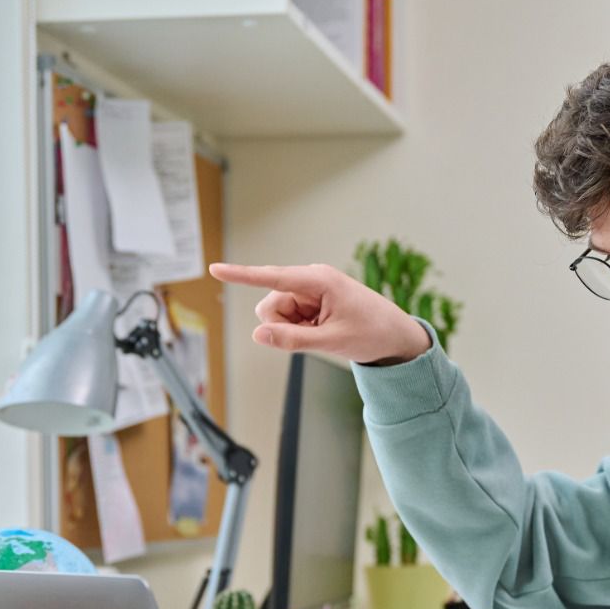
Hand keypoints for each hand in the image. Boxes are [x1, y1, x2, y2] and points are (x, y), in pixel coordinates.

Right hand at [208, 262, 432, 365]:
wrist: (394, 336)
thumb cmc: (371, 332)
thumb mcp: (331, 341)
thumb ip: (292, 340)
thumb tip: (257, 335)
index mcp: (318, 280)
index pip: (272, 277)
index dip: (241, 275)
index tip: (214, 268)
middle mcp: (310, 280)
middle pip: (270, 306)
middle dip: (283, 326)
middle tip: (315, 335)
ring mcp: (309, 291)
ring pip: (276, 315)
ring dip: (292, 330)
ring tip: (322, 333)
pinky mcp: (310, 302)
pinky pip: (288, 320)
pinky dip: (299, 331)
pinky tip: (322, 331)